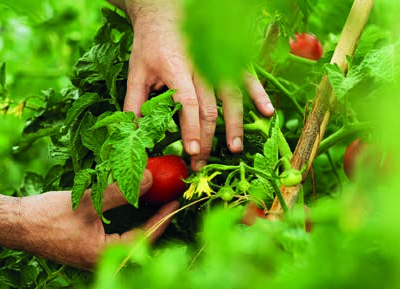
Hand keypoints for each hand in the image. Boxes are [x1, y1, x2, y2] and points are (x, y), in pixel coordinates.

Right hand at [18, 171, 178, 269]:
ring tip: (152, 199)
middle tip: (167, 199)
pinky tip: (126, 205)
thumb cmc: (47, 216)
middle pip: (138, 242)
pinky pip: (113, 236)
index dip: (162, 219)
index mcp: (103, 255)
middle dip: (154, 220)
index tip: (174, 201)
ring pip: (126, 239)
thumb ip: (119, 191)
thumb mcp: (87, 202)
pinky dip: (123, 220)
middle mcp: (100, 259)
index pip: (144, 239)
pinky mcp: (84, 247)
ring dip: (139, 219)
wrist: (15, 225)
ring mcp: (91, 254)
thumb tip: (149, 179)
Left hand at [119, 0, 274, 170]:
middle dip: (207, 138)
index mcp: (174, 67)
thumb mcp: (136, 72)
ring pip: (231, 96)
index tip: (191, 150)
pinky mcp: (229, 58)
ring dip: (234, 124)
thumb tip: (133, 133)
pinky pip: (246, 78)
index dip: (190, 127)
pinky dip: (258, 94)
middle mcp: (199, 65)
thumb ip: (134, 103)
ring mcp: (217, 60)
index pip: (186, 101)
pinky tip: (267, 111)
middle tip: (201, 163)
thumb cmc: (150, 44)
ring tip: (234, 148)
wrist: (167, 13)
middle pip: (209, 107)